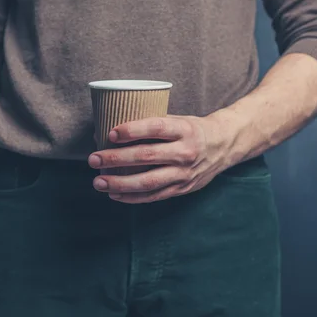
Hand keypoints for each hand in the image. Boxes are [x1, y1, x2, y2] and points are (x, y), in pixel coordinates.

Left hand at [88, 115, 230, 203]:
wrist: (223, 146)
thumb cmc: (191, 130)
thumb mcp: (176, 120)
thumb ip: (148, 124)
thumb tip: (106, 131)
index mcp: (184, 130)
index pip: (156, 128)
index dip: (132, 130)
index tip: (110, 134)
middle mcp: (185, 152)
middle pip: (146, 156)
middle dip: (116, 159)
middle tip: (93, 159)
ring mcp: (184, 174)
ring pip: (148, 181)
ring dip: (119, 182)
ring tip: (98, 181)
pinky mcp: (181, 189)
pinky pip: (153, 196)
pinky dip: (132, 197)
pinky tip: (114, 194)